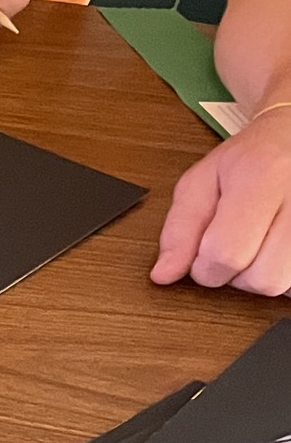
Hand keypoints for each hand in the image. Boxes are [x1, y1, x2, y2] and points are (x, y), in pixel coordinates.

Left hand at [151, 107, 290, 296]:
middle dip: (235, 274)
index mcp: (263, 174)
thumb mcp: (200, 182)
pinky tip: (274, 247)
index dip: (204, 267)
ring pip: (282, 283)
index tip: (202, 253)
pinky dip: (281, 272)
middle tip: (233, 245)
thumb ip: (179, 230)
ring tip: (257, 243)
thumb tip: (164, 274)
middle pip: (262, 277)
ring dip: (260, 275)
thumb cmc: (247, 159)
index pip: (226, 254)